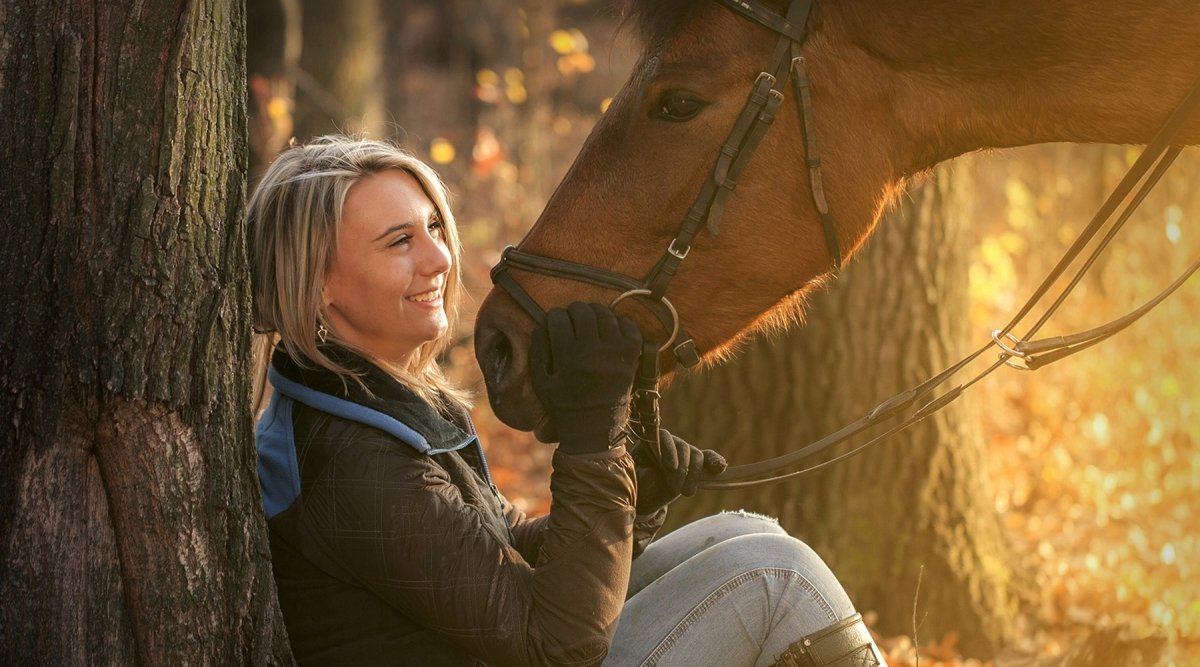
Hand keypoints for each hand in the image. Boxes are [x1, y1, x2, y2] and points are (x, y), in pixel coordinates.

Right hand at [529, 302, 641, 453]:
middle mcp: (593, 351)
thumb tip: (541, 325)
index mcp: (569, 357)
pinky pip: (628, 325)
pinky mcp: (632, 354)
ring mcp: (616, 351)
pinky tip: (609, 328)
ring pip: (604, 314)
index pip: (558, 319)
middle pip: (582, 312)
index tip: (554, 319)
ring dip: (594, 312)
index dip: (554, 316)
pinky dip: (618, 321)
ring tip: (589, 319)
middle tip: (571, 316)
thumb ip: (537, 352)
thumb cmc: (565, 404)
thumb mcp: (541, 383)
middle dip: (573, 310)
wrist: (596, 425)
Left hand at [634, 429, 726, 514]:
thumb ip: (643, 475)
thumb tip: (653, 472)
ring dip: (694, 474)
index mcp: (650, 443)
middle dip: (683, 468)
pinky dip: (715, 462)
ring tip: (687, 492)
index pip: (663, 436)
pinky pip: (708, 458)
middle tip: (676, 488)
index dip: (669, 449)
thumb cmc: (638, 487)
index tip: (670, 468)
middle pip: (683, 446)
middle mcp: (668, 444)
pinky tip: (720, 468)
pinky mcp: (694, 464)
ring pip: (696, 454)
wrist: (646, 498)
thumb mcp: (636, 481)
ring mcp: (683, 453)